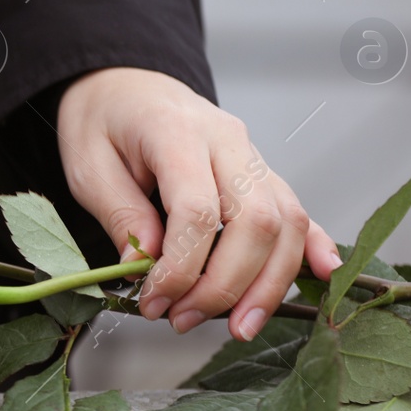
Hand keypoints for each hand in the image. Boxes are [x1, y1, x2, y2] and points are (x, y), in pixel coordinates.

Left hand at [54, 66, 340, 340]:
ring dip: (268, 283)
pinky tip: (321, 277)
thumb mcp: (88, 166)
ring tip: (238, 326)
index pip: (197, 211)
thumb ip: (120, 215)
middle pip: (255, 221)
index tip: (154, 302)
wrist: (124, 85)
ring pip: (286, 221)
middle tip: (184, 319)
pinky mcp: (263, 172)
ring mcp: (252, 154)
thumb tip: (147, 265)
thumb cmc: (102, 123)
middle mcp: (226, 139)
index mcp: (175, 132)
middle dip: (226, 285)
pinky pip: (298, 210)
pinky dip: (311, 247)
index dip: (181, 268)